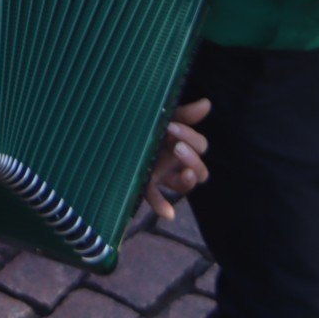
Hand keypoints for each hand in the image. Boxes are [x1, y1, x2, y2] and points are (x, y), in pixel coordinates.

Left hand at [143, 98, 210, 219]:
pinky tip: (168, 214)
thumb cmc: (142, 124)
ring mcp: (163, 176)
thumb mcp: (161, 116)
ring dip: (188, 180)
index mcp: (182, 144)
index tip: (172, 127)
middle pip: (200, 169)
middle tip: (177, 147)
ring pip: (186, 185)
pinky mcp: (146, 185)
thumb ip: (184, 113)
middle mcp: (176, 163)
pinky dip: (162, 206)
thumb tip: (207, 103)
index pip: (200, 145)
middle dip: (192, 158)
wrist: (112, 133)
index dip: (191, 137)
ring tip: (185, 174)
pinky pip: (156, 198)